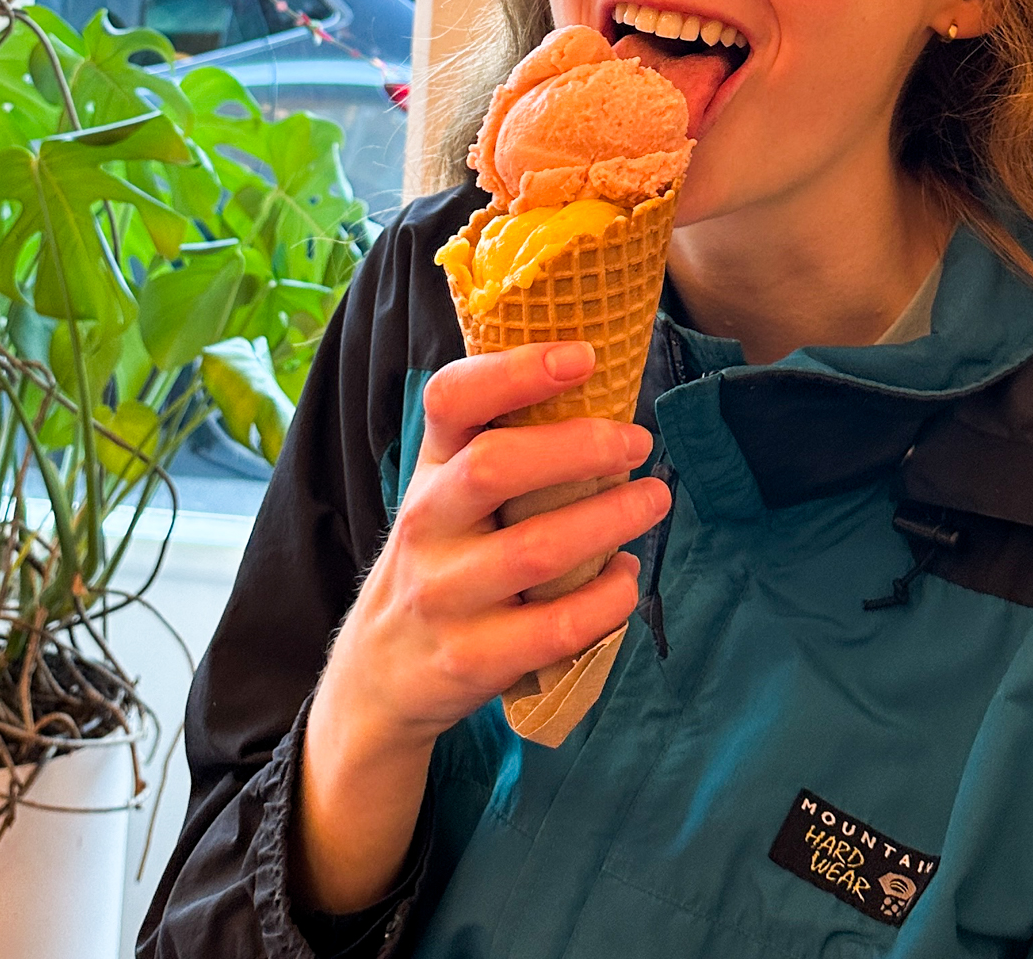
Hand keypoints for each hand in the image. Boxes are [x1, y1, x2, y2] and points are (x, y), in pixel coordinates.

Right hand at [292, 341, 670, 912]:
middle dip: (581, 447)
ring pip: (537, 548)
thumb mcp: (445, 493)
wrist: (378, 676)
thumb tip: (598, 381)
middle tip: (639, 442)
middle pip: (497, 465)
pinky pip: (554, 626)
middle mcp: (426, 523)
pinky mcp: (470, 660)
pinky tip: (625, 578)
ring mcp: (444, 594)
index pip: (450, 398)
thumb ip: (498, 442)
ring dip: (610, 518)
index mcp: (428, 467)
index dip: (515, 370)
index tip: (582, 356)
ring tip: (654, 499)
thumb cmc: (440, 560)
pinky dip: (606, 600)